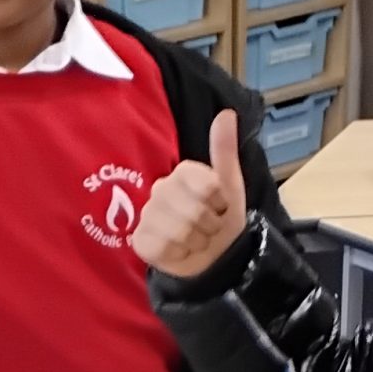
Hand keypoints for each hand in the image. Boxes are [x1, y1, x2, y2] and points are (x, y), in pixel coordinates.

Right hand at [132, 107, 247, 277]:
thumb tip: (227, 113)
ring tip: (198, 240)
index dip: (218, 200)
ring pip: (180, 230)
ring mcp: (147, 215)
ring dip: (198, 242)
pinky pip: (164, 246)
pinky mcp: (140, 240)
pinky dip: (180, 254)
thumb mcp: (231, 187)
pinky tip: (181, 251)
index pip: (204, 183)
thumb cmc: (222, 220)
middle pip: (193, 210)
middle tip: (209, 227)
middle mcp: (160, 190)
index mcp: (182, 173)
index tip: (220, 205)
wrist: (215, 258)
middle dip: (210, 225)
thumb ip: (225, 151)